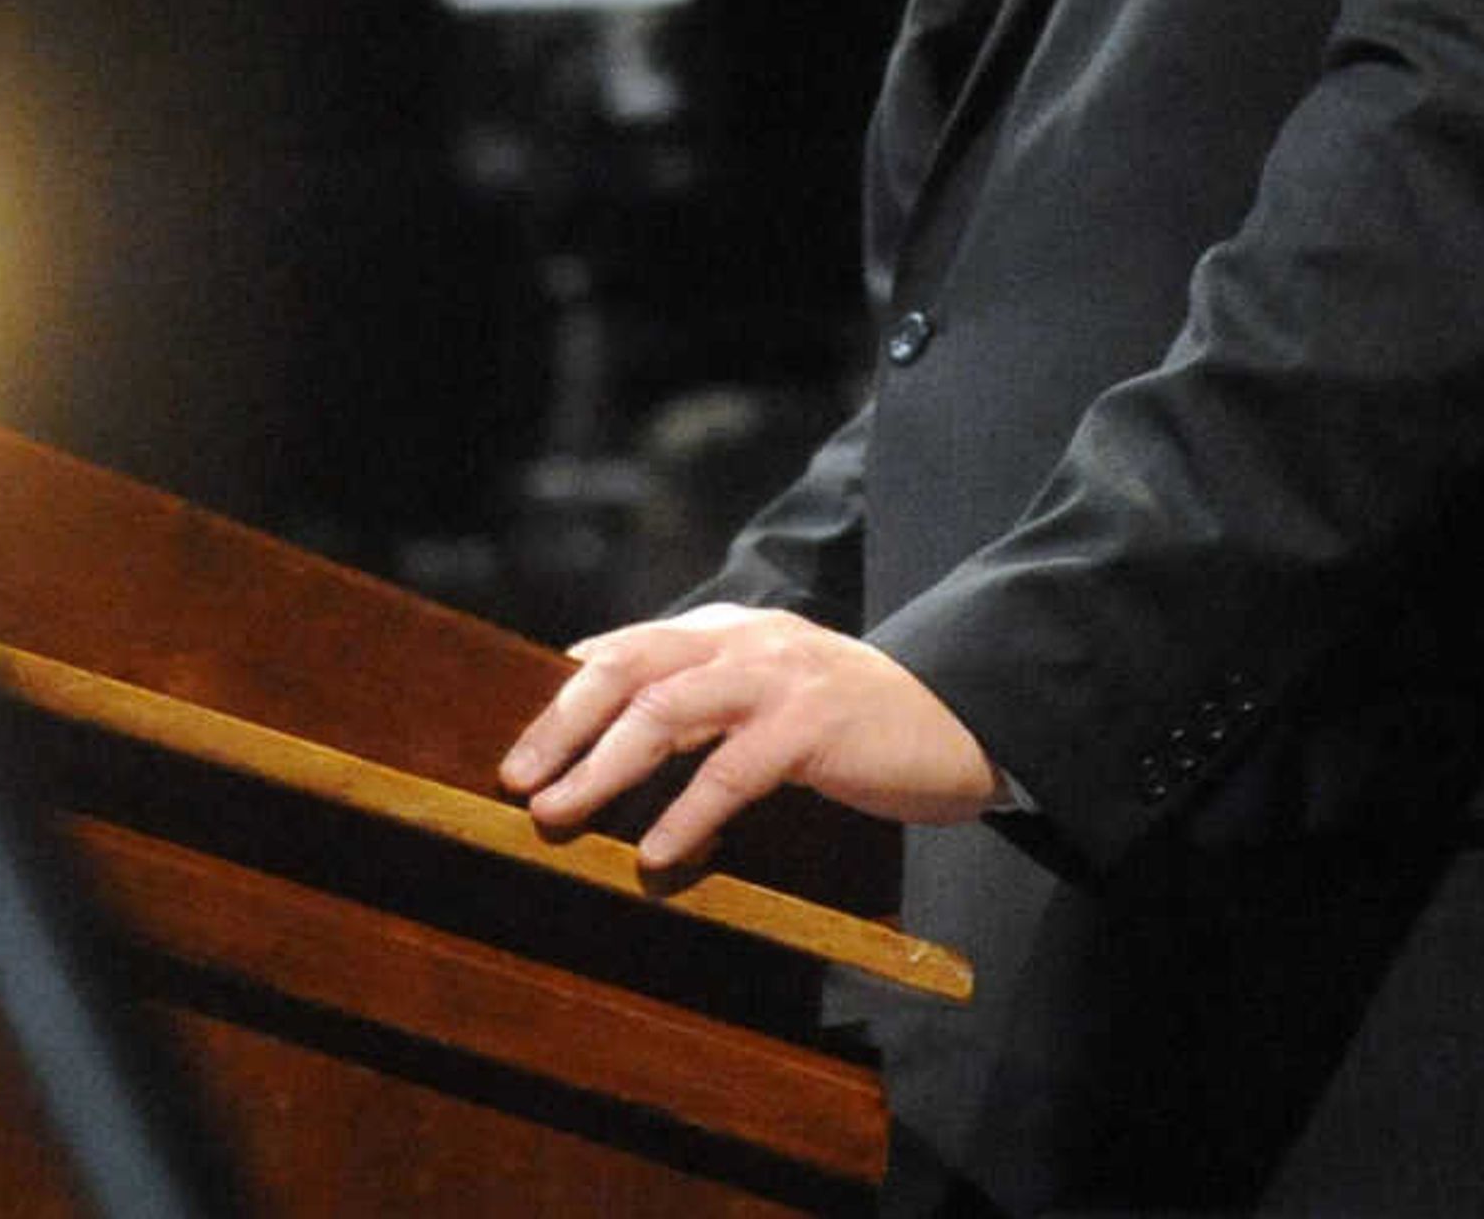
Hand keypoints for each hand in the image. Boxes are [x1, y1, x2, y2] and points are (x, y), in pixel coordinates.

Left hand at [496, 603, 1001, 872]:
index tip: (519, 747)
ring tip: (556, 813)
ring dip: (603, 764)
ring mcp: (783, 678)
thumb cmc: (859, 723)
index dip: (564, 695)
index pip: (629, 647)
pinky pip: (730, 769)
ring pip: (667, 707)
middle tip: (516, 778)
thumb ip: (705, 694)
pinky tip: (658, 854)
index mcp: (735, 630)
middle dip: (562, 721)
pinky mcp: (815, 725)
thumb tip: (609, 717)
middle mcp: (751, 640)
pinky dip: (686, 813)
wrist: (967, 724)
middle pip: (630, 664)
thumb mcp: (773, 693)